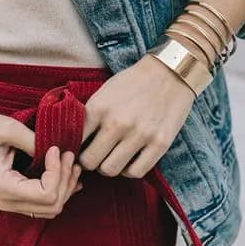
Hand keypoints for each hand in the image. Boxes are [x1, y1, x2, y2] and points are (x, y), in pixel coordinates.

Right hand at [0, 112, 82, 217]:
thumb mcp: (8, 128)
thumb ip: (34, 142)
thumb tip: (57, 152)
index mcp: (3, 187)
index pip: (46, 194)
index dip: (58, 172)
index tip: (56, 149)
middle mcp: (6, 201)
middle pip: (52, 205)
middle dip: (66, 180)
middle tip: (69, 155)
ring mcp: (10, 203)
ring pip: (51, 208)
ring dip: (65, 186)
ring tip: (71, 163)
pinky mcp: (14, 199)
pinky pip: (43, 204)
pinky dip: (59, 190)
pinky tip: (67, 174)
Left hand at [78, 53, 194, 177]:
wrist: (170, 73)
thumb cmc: (133, 82)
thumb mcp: (104, 91)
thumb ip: (90, 114)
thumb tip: (74, 139)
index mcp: (99, 107)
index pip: (75, 141)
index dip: (75, 147)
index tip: (80, 147)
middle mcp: (117, 123)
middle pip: (90, 161)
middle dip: (89, 161)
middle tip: (95, 156)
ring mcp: (140, 135)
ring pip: (110, 170)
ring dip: (107, 168)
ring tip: (111, 159)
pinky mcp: (159, 144)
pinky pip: (136, 172)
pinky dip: (129, 171)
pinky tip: (129, 161)